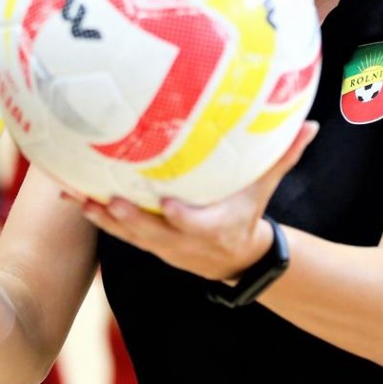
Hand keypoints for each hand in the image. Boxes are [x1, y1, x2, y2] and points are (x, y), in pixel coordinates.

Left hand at [73, 120, 317, 281]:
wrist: (232, 259)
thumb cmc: (247, 214)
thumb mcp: (265, 189)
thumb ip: (282, 157)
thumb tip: (311, 124)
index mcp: (213, 227)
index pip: (197, 225)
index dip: (182, 219)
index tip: (170, 206)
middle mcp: (183, 241)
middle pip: (153, 234)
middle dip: (130, 220)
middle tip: (108, 200)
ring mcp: (160, 244)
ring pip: (127, 234)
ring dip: (101, 217)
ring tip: (76, 197)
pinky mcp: (145, 241)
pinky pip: (116, 230)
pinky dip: (95, 215)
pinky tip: (72, 196)